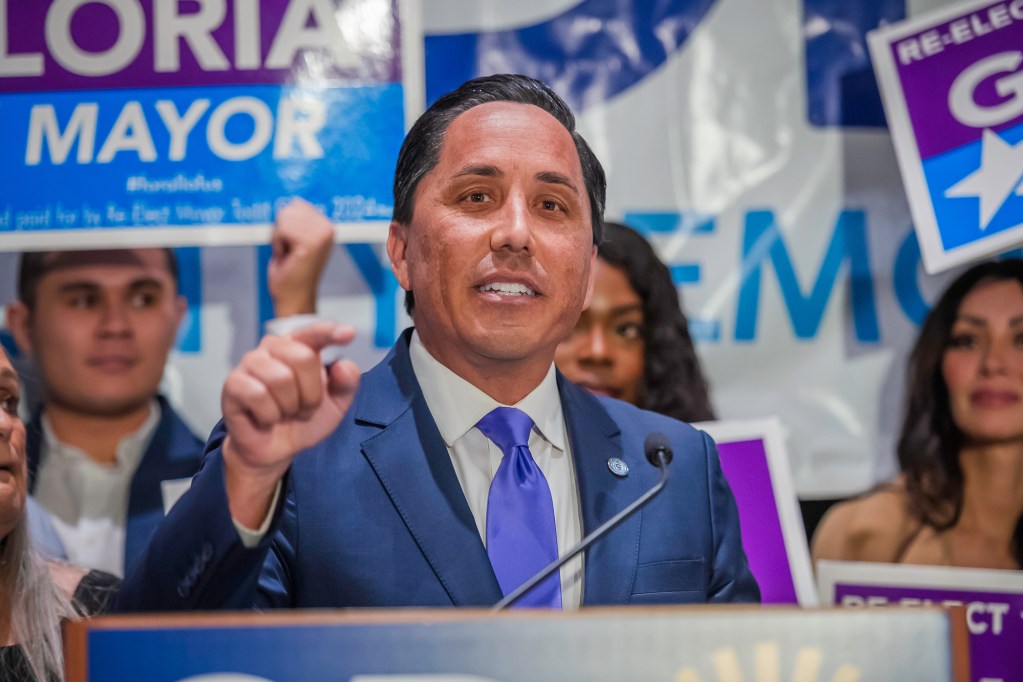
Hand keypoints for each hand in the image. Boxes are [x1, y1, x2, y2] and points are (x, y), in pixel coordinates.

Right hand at [221, 323, 359, 525]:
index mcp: (299, 345)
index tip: (349, 333)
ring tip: (284, 413)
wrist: (275, 449)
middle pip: (302, 357)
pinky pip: (258, 395)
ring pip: (280, 378)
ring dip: (289, 406)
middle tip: (302, 408)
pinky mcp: (233, 383)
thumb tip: (345, 365)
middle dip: (310, 393)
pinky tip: (265, 419)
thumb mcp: (335, 405)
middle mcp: (273, 347)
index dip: (330, 331)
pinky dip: (269, 415)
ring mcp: (250, 362)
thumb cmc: (303, 419)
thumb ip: (346, 385)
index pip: (315, 332)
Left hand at [267, 198, 334, 316]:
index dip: (285, 225)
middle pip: (289, 208)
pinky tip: (288, 257)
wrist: (294, 298)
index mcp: (326, 226)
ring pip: (284, 217)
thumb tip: (293, 201)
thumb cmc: (290, 272)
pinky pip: (282, 230)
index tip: (292, 245)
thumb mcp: (295, 239)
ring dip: (279, 238)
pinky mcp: (311, 242)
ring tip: (289, 254)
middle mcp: (328, 227)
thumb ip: (298, 221)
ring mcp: (322, 234)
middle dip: (281, 230)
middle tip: (290, 252)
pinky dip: (278, 244)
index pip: (295, 204)